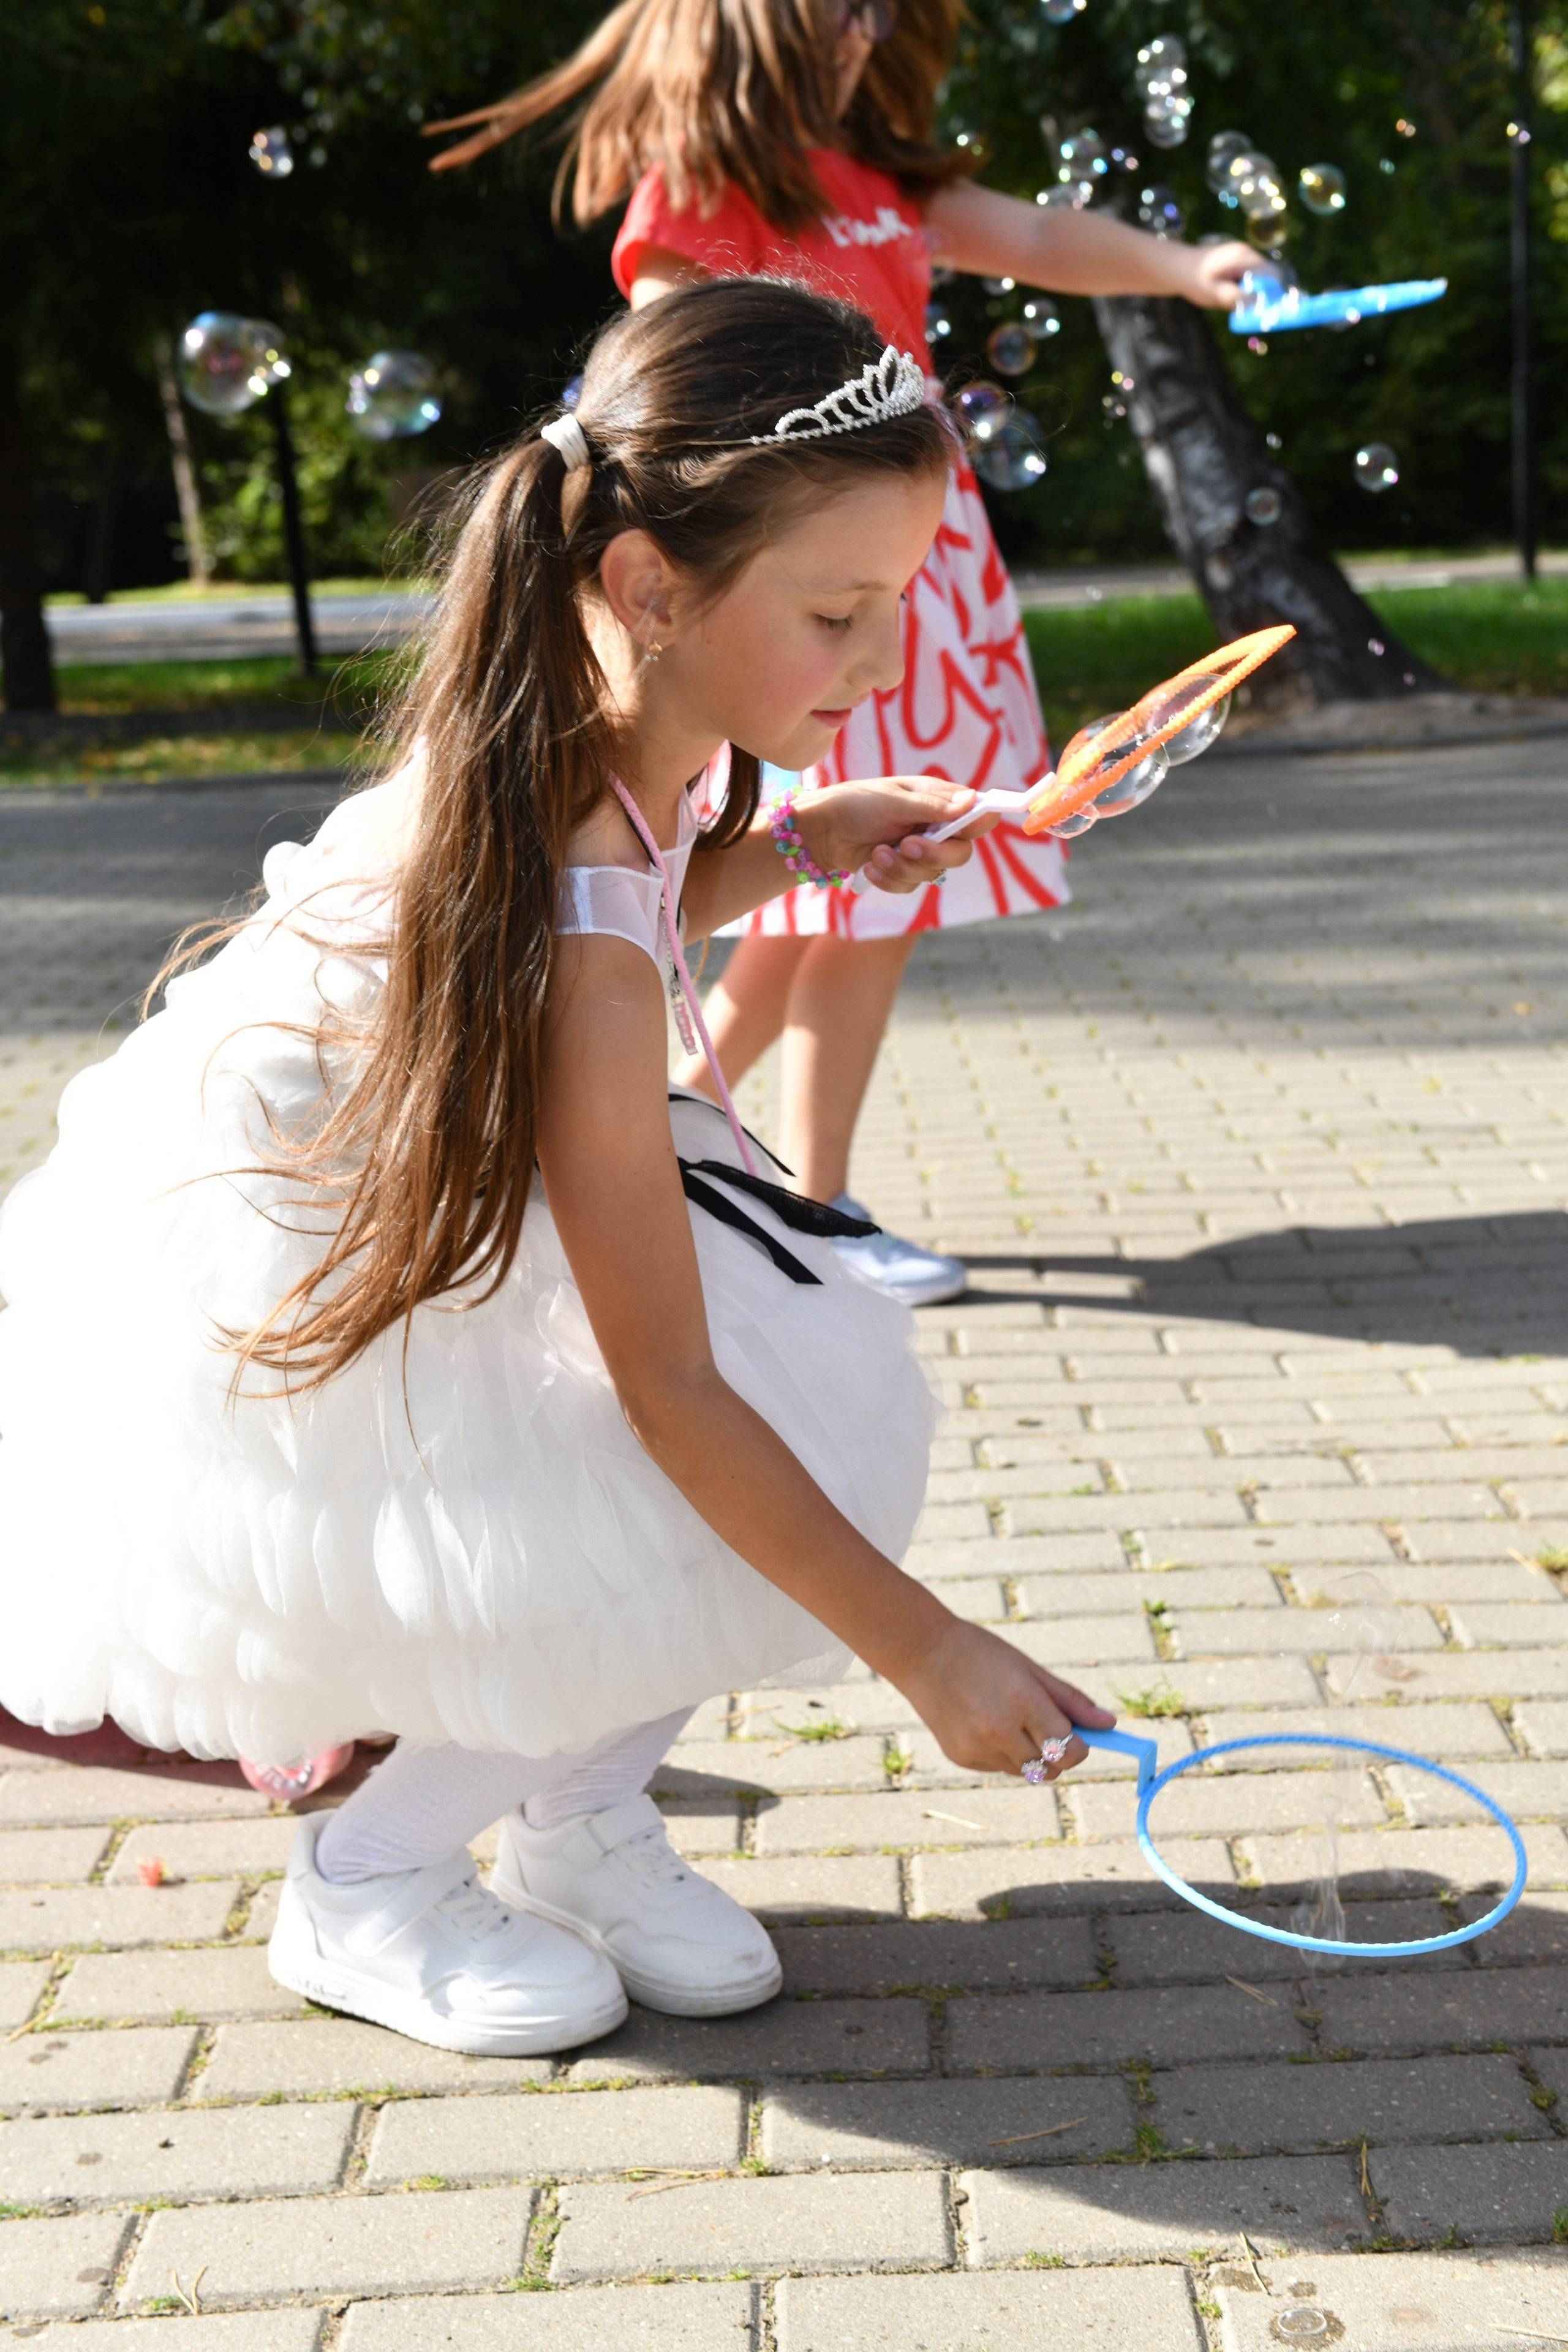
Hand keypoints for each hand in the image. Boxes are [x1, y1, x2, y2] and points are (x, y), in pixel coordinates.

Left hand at [795, 777, 994, 895]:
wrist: (820, 831)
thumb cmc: (855, 804)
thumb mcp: (893, 801)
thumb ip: (933, 806)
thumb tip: (972, 801)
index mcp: (938, 800)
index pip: (977, 813)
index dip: (980, 822)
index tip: (966, 830)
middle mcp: (934, 827)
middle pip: (961, 853)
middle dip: (935, 854)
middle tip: (907, 846)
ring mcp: (919, 851)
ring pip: (933, 874)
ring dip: (903, 868)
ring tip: (877, 853)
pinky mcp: (902, 871)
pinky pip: (910, 887)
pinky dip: (889, 879)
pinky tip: (870, 866)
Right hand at [887, 1617, 1115, 1780]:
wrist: (921, 1653)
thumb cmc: (981, 1652)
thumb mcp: (1029, 1668)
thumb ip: (1071, 1700)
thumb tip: (1110, 1724)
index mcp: (1022, 1702)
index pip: (1069, 1748)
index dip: (1081, 1745)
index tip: (1079, 1734)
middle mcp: (999, 1731)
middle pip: (1052, 1768)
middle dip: (1061, 1755)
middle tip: (1051, 1729)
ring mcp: (978, 1749)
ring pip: (1027, 1772)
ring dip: (1033, 1756)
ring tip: (1014, 1720)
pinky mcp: (962, 1759)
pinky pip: (1000, 1768)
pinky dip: (1005, 1754)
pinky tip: (987, 1724)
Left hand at [1178, 236, 1268, 308]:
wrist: (1176, 267)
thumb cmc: (1194, 280)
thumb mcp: (1214, 293)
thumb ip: (1236, 297)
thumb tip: (1258, 302)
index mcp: (1243, 257)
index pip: (1272, 274)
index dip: (1274, 293)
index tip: (1269, 310)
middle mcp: (1246, 253)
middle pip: (1267, 276)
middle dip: (1263, 294)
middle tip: (1252, 312)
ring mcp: (1241, 256)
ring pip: (1258, 278)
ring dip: (1252, 293)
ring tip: (1236, 304)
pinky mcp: (1236, 262)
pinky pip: (1248, 277)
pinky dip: (1245, 289)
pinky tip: (1231, 297)